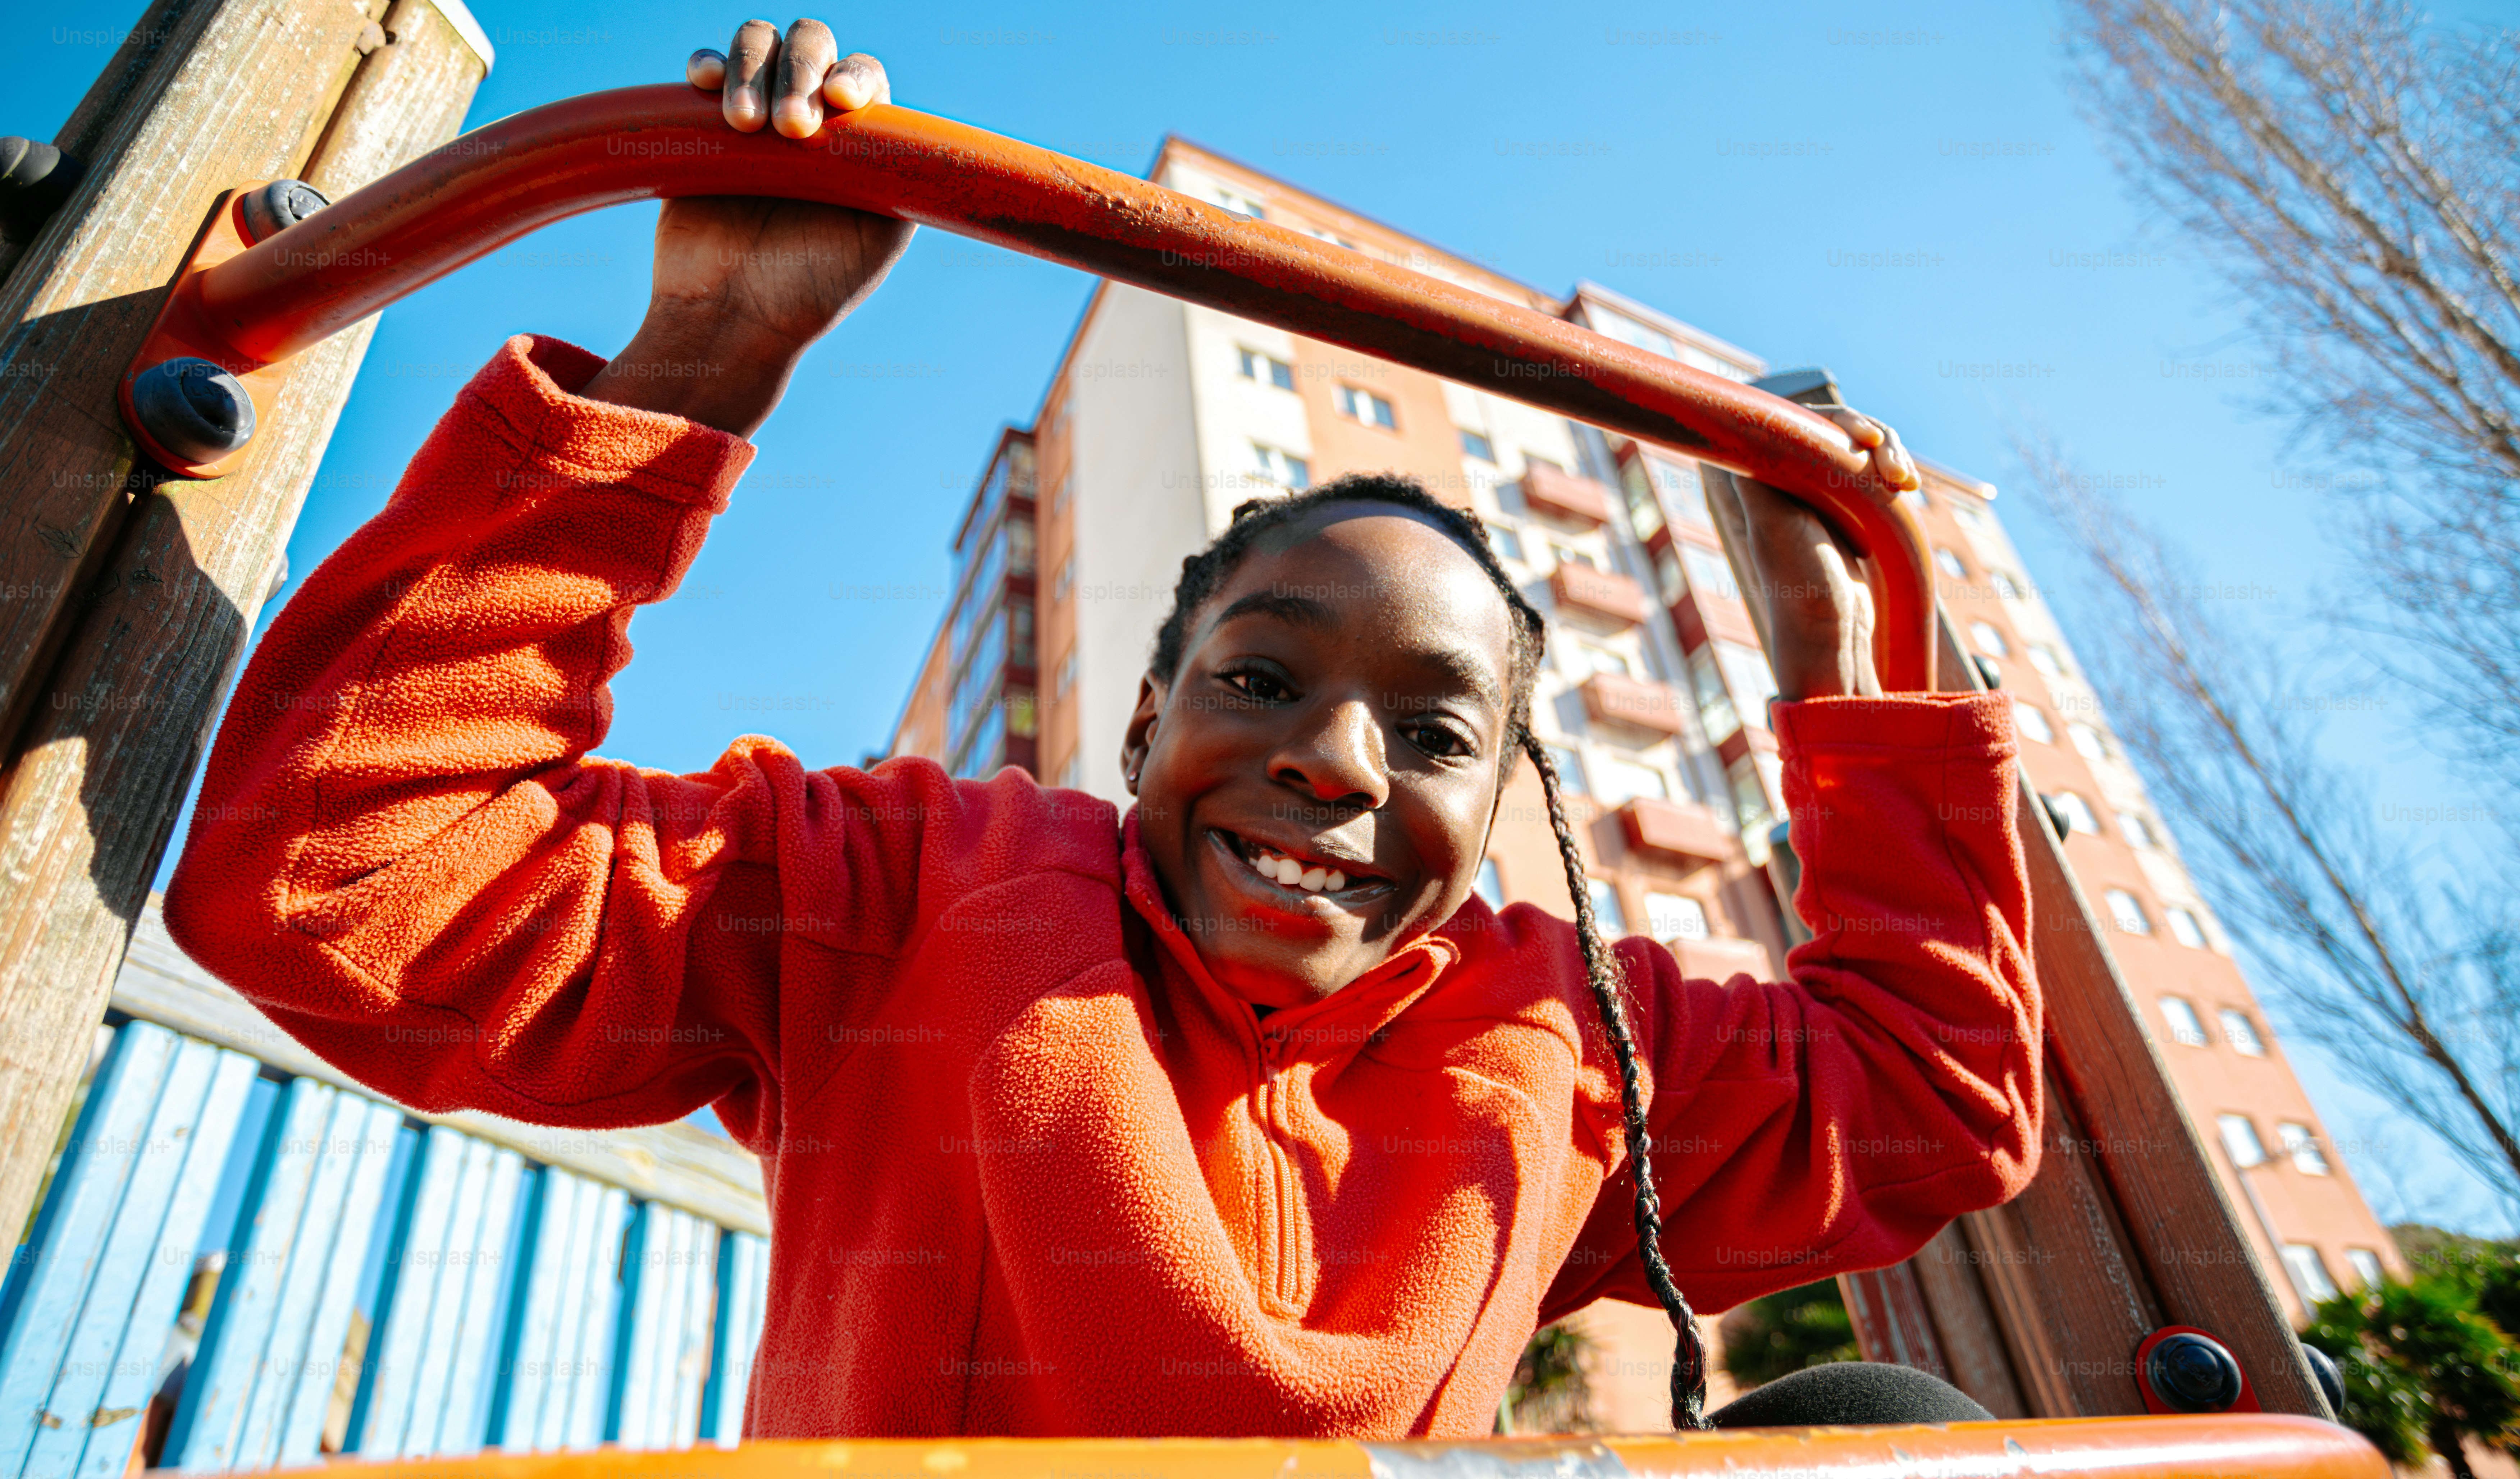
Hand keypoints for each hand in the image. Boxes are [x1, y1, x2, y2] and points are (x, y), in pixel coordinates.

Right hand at [585, 19, 915, 435]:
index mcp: (857, 140)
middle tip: (790, 129)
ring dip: (754, 68)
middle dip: (802, 72)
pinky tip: (706, 82)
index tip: (841, 100)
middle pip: (812, 45)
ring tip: (744, 125)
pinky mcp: (700, 123)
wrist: (733, 317)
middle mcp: (809, 118)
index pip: (863, 75)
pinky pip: (705, 69)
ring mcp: (754, 115)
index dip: (855, 75)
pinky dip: (708, 63)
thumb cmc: (809, 288)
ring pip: (759, 43)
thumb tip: (899, 122)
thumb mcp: (878, 236)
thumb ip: (900, 177)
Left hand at [1706, 407, 1919, 700]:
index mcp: (1764, 480)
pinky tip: (1908, 485)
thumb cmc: (1801, 583)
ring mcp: (1819, 496)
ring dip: (1889, 454)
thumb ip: (1758, 478)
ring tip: (1906, 482)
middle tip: (1897, 472)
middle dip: (1873, 438)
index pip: (1800, 422)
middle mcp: (1788, 482)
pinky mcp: (1847, 512)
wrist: (1831, 633)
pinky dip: (1892, 473)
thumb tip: (1733, 431)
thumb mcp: (1774, 525)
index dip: (1837, 422)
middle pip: (1834, 429)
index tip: (1867, 440)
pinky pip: (1871, 474)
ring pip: (1858, 449)